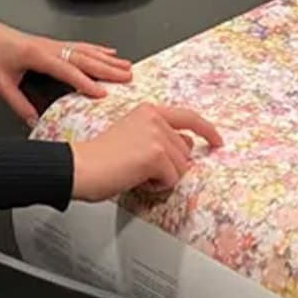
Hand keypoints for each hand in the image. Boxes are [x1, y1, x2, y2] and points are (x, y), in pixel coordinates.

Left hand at [0, 19, 132, 125]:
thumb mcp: (0, 83)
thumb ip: (18, 103)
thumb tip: (34, 121)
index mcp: (37, 55)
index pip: (67, 70)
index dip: (85, 82)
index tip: (101, 93)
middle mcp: (50, 47)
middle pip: (84, 58)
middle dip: (108, 69)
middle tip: (127, 78)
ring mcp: (54, 44)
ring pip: (87, 51)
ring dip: (108, 59)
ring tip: (127, 67)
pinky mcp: (55, 44)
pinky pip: (81, 46)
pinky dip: (98, 50)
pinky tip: (110, 53)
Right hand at [70, 103, 222, 200]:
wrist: (80, 168)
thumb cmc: (100, 158)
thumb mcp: (133, 136)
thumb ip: (159, 136)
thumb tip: (185, 146)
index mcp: (149, 111)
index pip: (188, 117)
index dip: (207, 130)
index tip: (217, 140)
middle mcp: (155, 118)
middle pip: (186, 151)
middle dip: (172, 166)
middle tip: (143, 170)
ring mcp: (157, 135)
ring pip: (181, 167)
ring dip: (163, 177)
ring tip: (137, 173)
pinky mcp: (156, 154)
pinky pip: (172, 179)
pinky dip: (158, 186)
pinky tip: (137, 179)